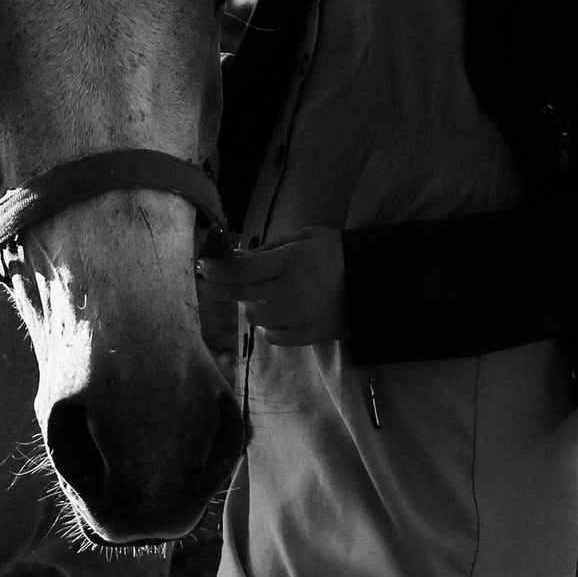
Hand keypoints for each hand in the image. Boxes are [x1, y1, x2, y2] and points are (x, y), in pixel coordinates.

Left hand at [198, 226, 345, 346]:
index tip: (204, 266)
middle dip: (216, 288)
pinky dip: (269, 325)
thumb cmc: (335, 253)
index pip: (241, 269)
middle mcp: (289, 292)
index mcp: (290, 262)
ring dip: (251, 304)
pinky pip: (271, 336)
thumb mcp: (303, 238)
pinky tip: (279, 312)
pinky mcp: (304, 338)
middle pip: (239, 295)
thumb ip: (268, 249)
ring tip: (263, 293)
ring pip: (253, 317)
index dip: (217, 269)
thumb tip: (235, 257)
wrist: (373, 284)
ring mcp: (296, 318)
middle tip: (205, 283)